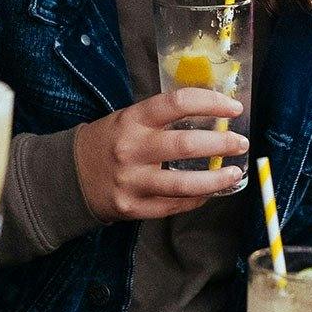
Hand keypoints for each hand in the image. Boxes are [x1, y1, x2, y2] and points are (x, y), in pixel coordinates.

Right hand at [74, 88, 247, 221]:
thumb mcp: (129, 118)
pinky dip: (196, 199)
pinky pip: (174, 206)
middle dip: (221, 145)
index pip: (177, 103)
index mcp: (132, 119)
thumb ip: (163, 118)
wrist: (70, 176)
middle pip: (185, 146)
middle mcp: (131, 149)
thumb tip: (213, 115)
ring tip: (234, 174)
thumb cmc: (110, 141)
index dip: (211, 103)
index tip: (233, 107)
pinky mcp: (132, 208)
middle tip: (241, 143)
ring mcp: (131, 182)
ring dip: (216, 180)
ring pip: (184, 184)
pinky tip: (209, 192)